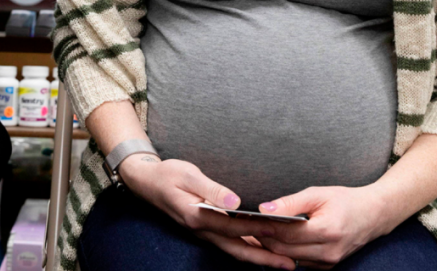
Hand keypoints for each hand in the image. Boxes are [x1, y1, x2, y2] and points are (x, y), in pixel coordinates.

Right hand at [119, 156, 296, 268]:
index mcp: (197, 216)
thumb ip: (211, 188)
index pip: (232, 226)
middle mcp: (201, 230)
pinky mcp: (206, 230)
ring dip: (258, 258)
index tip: (278, 229)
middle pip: (236, 249)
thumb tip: (234, 201)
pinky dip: (247, 249)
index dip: (256, 228)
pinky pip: (229, 244)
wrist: (146, 182)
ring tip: (283, 262)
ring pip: (234, 250)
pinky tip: (262, 249)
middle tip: (290, 264)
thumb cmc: (167, 174)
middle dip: (264, 258)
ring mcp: (203, 232)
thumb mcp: (187, 174)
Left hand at [255, 186, 391, 268]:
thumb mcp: (317, 194)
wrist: (373, 215)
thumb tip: (264, 209)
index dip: (264, 227)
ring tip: (257, 231)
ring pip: (289, 258)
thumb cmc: (345, 200)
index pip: (286, 234)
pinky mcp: (327, 266)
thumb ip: (290, 203)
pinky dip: (285, 252)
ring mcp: (328, 262)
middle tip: (246, 226)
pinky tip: (276, 239)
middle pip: (284, 250)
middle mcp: (328, 251)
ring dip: (272, 247)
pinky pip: (299, 262)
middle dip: (263, 239)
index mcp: (327, 230)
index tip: (248, 218)